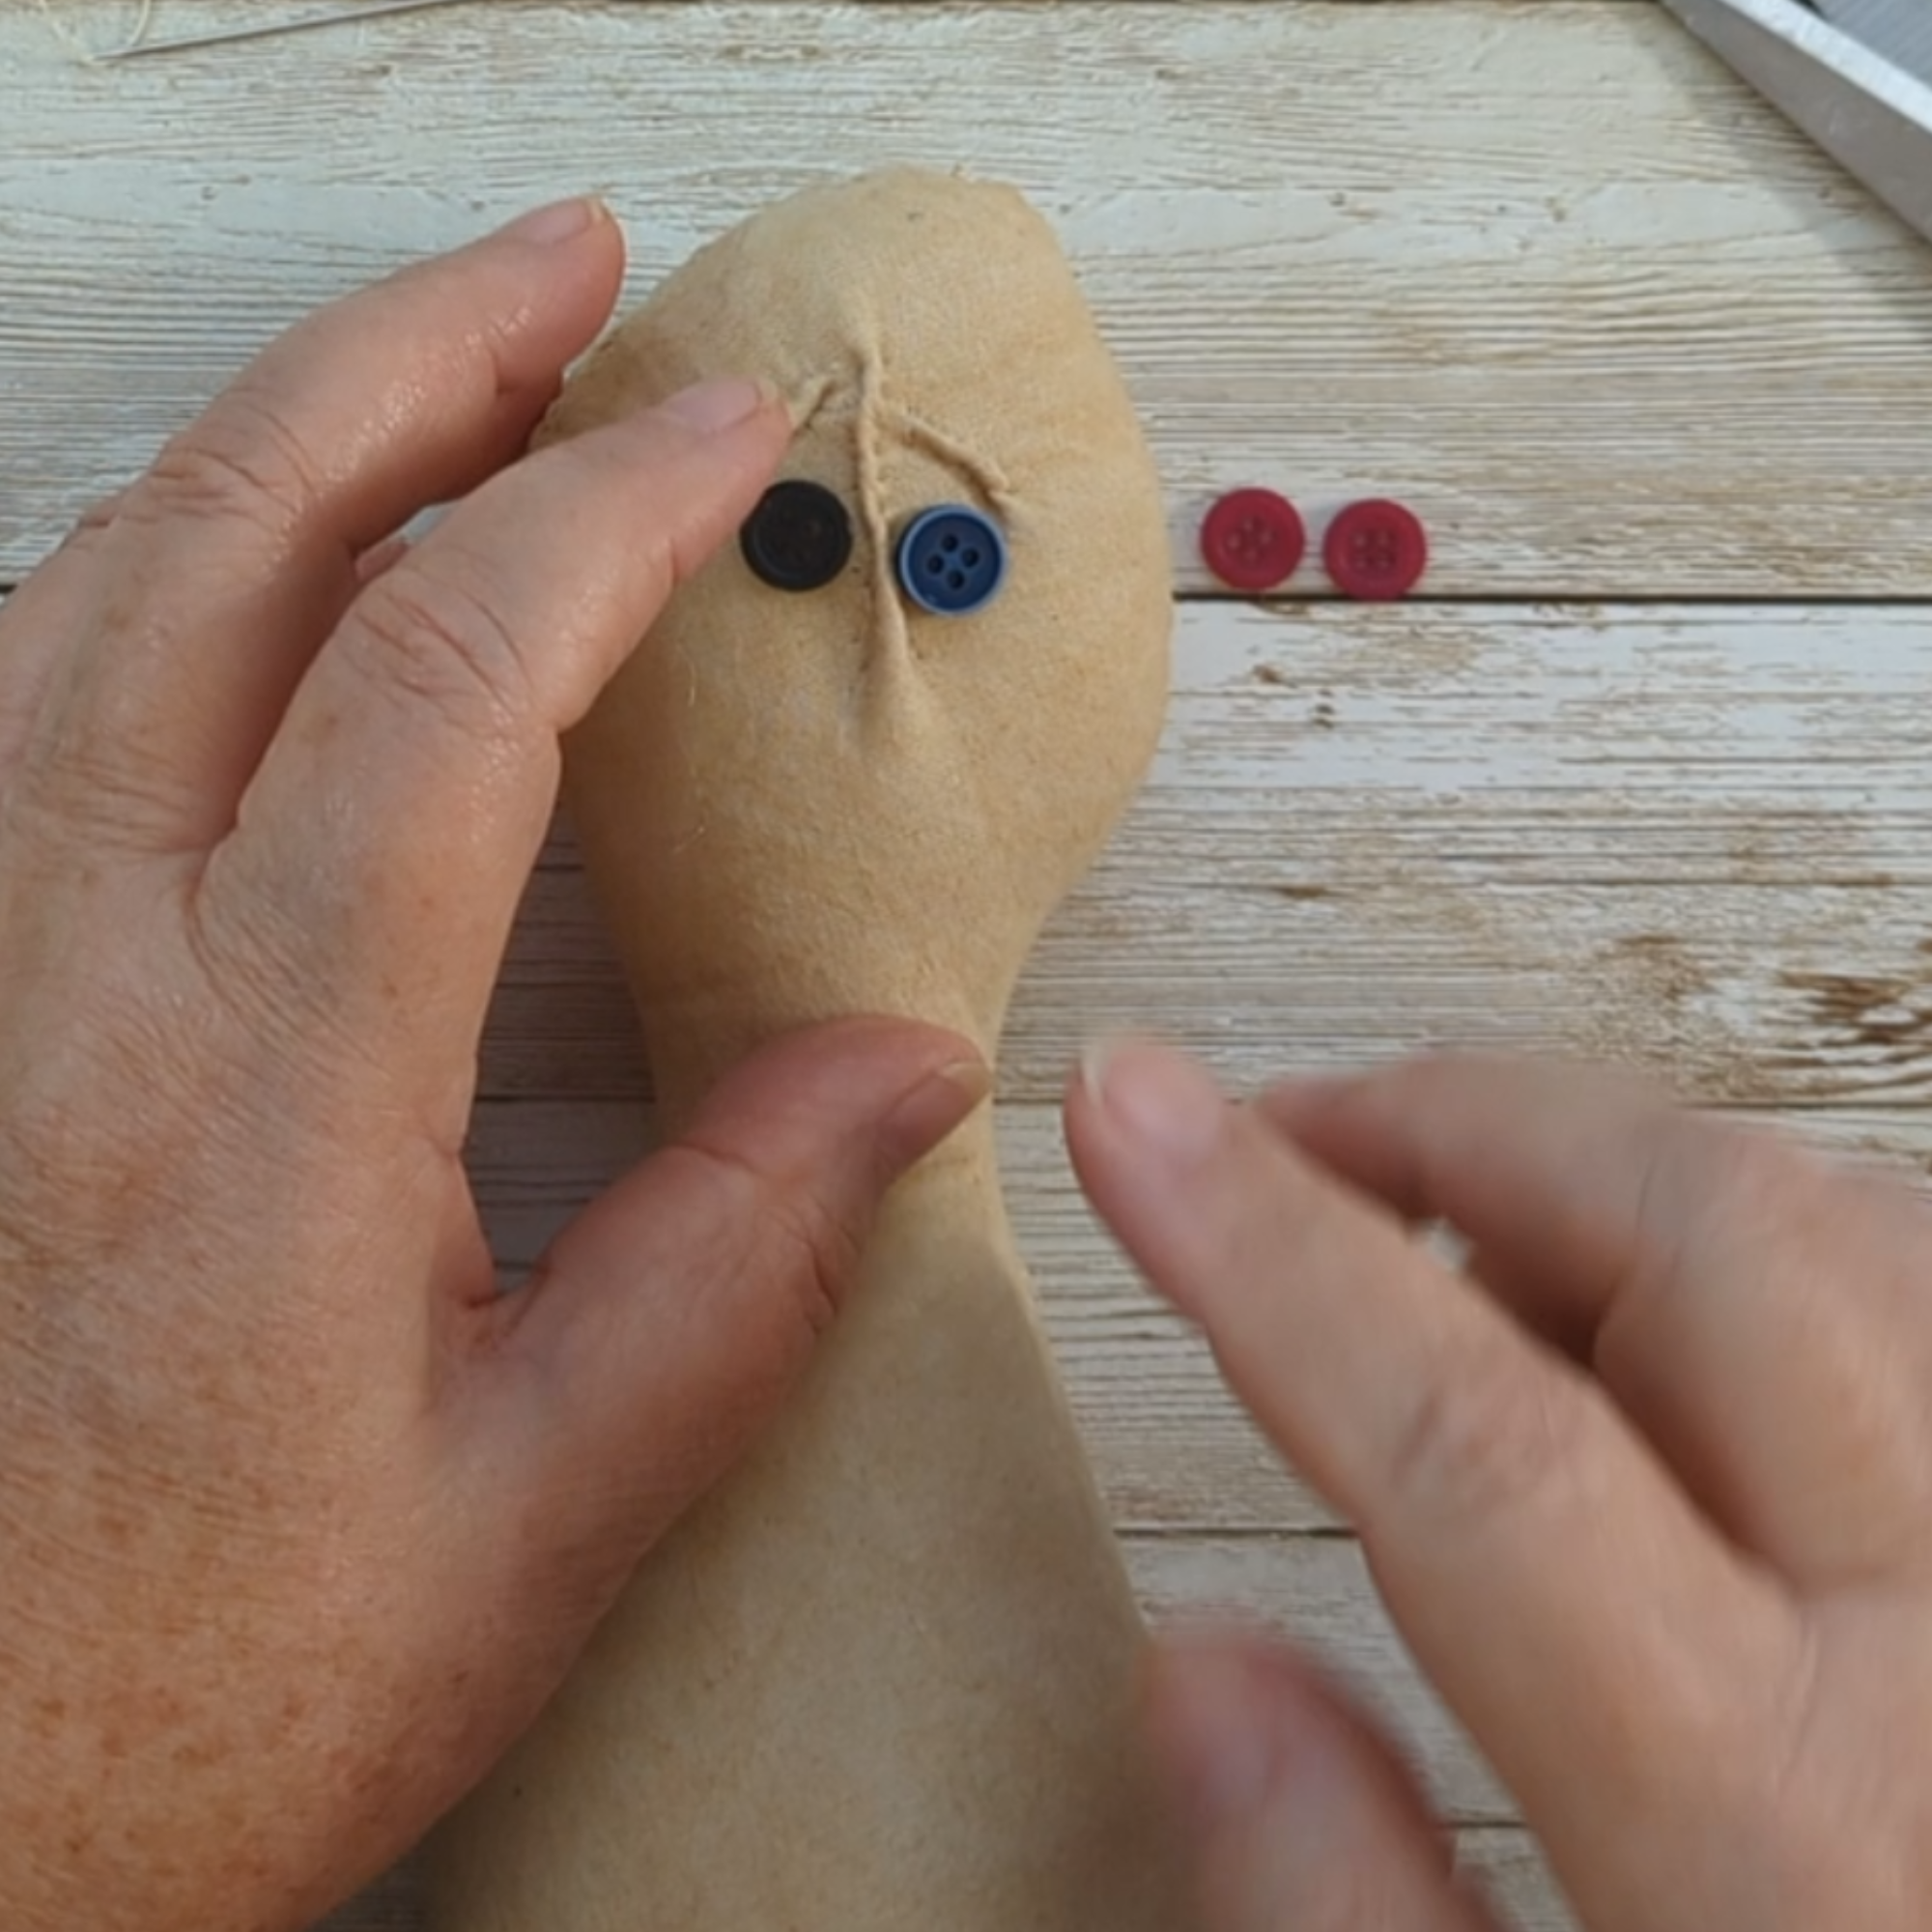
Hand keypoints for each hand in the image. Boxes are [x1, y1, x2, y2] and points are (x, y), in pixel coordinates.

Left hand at [0, 200, 984, 1931]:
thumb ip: (732, 1268)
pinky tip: (253, 556)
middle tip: (573, 263)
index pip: (439, 684)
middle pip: (223, 538)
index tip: (725, 432)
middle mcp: (61, 977)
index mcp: (253, 1094)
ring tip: (451, 361)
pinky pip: (16, 683)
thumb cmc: (200, 1697)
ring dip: (289, 429)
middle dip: (420, 353)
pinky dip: (159, 559)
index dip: (598, 514)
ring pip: (91, 576)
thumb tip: (906, 1067)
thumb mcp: (533, 1518)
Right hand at [1069, 1044, 1931, 1928]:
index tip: (1126, 1109)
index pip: (1473, 1440)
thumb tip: (1197, 1669)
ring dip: (1614, 1174)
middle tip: (1285, 1133)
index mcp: (1798, 1837)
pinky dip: (1770, 1240)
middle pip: (1704, 1239)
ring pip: (1849, 1221)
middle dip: (1449, 1129)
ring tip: (1453, 1224)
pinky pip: (1926, 1281)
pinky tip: (1666, 1317)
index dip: (1261, 1242)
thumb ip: (1352, 1913)